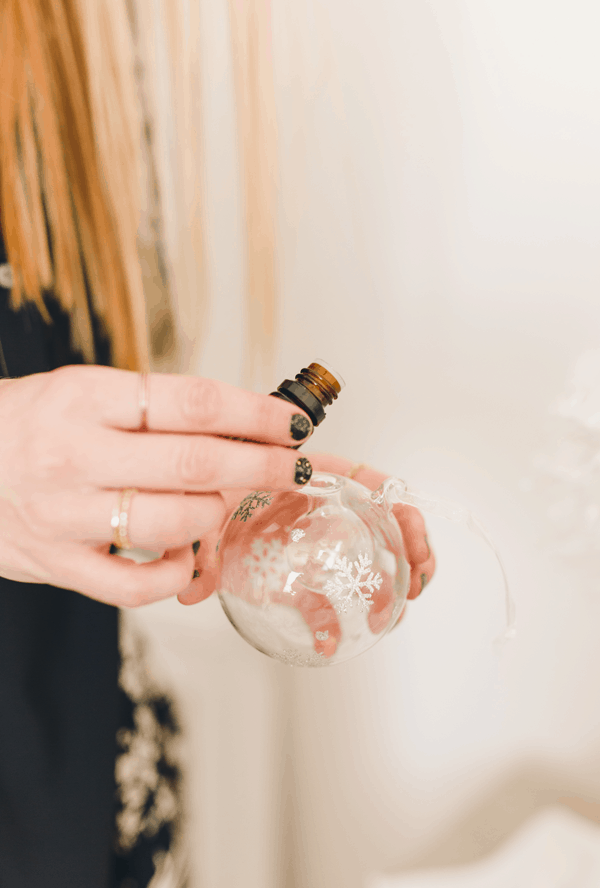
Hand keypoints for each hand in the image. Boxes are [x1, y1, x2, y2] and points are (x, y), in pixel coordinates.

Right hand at [0, 366, 313, 605]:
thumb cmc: (27, 426)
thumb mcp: (81, 393)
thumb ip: (151, 410)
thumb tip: (240, 426)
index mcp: (83, 398)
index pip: (192, 403)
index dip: (255, 415)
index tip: (291, 424)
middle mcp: (73, 454)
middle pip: (193, 463)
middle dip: (260, 467)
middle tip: (291, 467)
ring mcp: (62, 514)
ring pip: (170, 524)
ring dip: (214, 516)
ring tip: (220, 503)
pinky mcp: (55, 563)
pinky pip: (133, 585)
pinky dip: (174, 573)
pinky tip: (183, 556)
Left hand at [179, 453, 435, 635]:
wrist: (186, 495)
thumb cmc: (205, 484)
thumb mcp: (206, 505)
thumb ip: (203, 542)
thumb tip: (194, 587)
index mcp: (310, 475)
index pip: (371, 482)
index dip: (401, 507)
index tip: (413, 536)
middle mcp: (321, 504)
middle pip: (383, 522)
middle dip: (410, 551)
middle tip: (415, 584)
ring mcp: (313, 539)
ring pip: (362, 559)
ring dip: (387, 586)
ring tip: (393, 615)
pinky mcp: (296, 570)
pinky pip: (326, 592)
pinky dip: (334, 618)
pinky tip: (330, 641)